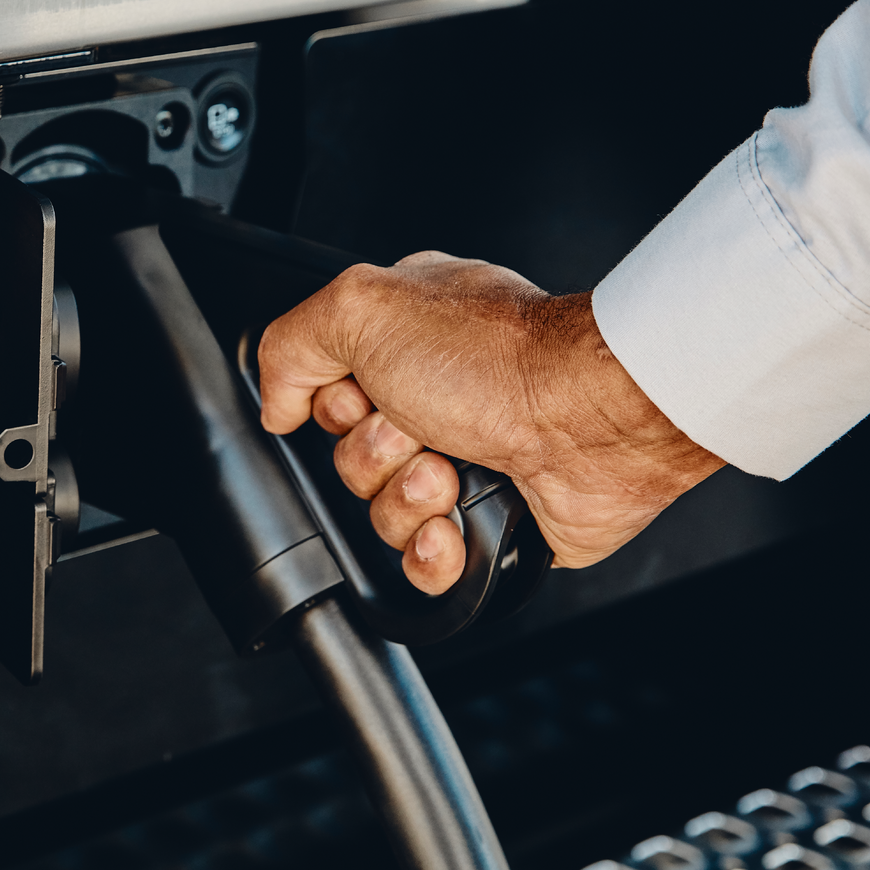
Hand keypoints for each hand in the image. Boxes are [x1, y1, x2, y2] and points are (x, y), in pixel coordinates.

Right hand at [258, 252, 722, 594]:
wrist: (592, 420)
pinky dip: (431, 554)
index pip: (323, 390)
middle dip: (374, 458)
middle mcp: (433, 398)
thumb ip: (290, 344)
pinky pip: (423, 563)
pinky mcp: (490, 520)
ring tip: (452, 473)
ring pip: (380, 513)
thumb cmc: (501, 358)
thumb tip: (277, 403)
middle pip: (348, 458)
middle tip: (419, 431)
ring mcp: (465, 460)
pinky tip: (453, 529)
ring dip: (407, 502)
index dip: (332, 405)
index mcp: (401, 338)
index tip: (363, 393)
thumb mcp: (361, 306)